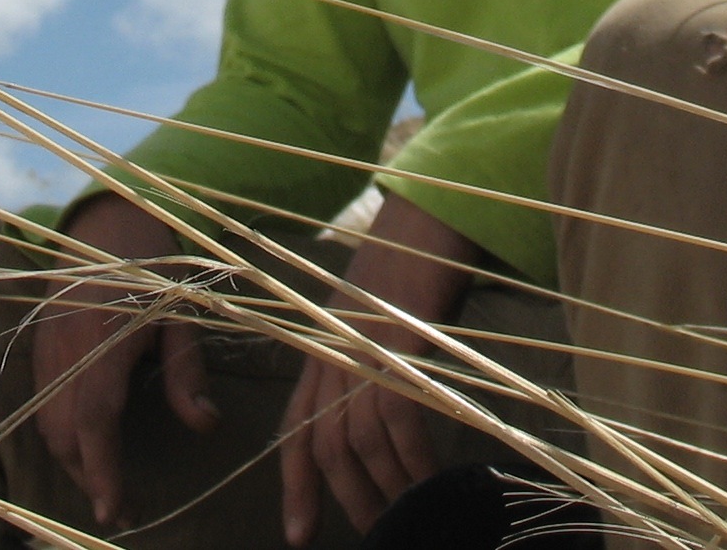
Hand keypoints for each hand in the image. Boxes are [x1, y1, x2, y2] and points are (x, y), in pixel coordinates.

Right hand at [32, 193, 218, 528]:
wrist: (110, 220)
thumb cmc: (156, 264)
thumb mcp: (183, 313)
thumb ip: (189, 371)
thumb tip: (206, 426)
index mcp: (106, 341)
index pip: (95, 421)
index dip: (103, 470)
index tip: (117, 509)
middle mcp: (68, 351)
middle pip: (65, 435)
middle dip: (91, 477)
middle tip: (126, 505)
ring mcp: (48, 349)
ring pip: (48, 424)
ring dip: (75, 459)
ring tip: (109, 481)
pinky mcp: (41, 347)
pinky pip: (42, 404)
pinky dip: (62, 433)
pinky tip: (89, 443)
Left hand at [280, 192, 478, 543]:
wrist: (430, 209)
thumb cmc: (412, 259)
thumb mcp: (374, 314)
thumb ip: (367, 360)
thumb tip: (385, 419)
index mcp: (321, 343)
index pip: (296, 425)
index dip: (297, 483)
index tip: (300, 533)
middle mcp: (334, 348)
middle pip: (325, 442)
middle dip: (347, 496)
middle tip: (378, 529)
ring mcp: (364, 344)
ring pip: (359, 437)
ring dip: (386, 484)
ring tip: (411, 510)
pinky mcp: (399, 339)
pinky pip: (398, 415)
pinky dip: (413, 454)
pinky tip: (430, 475)